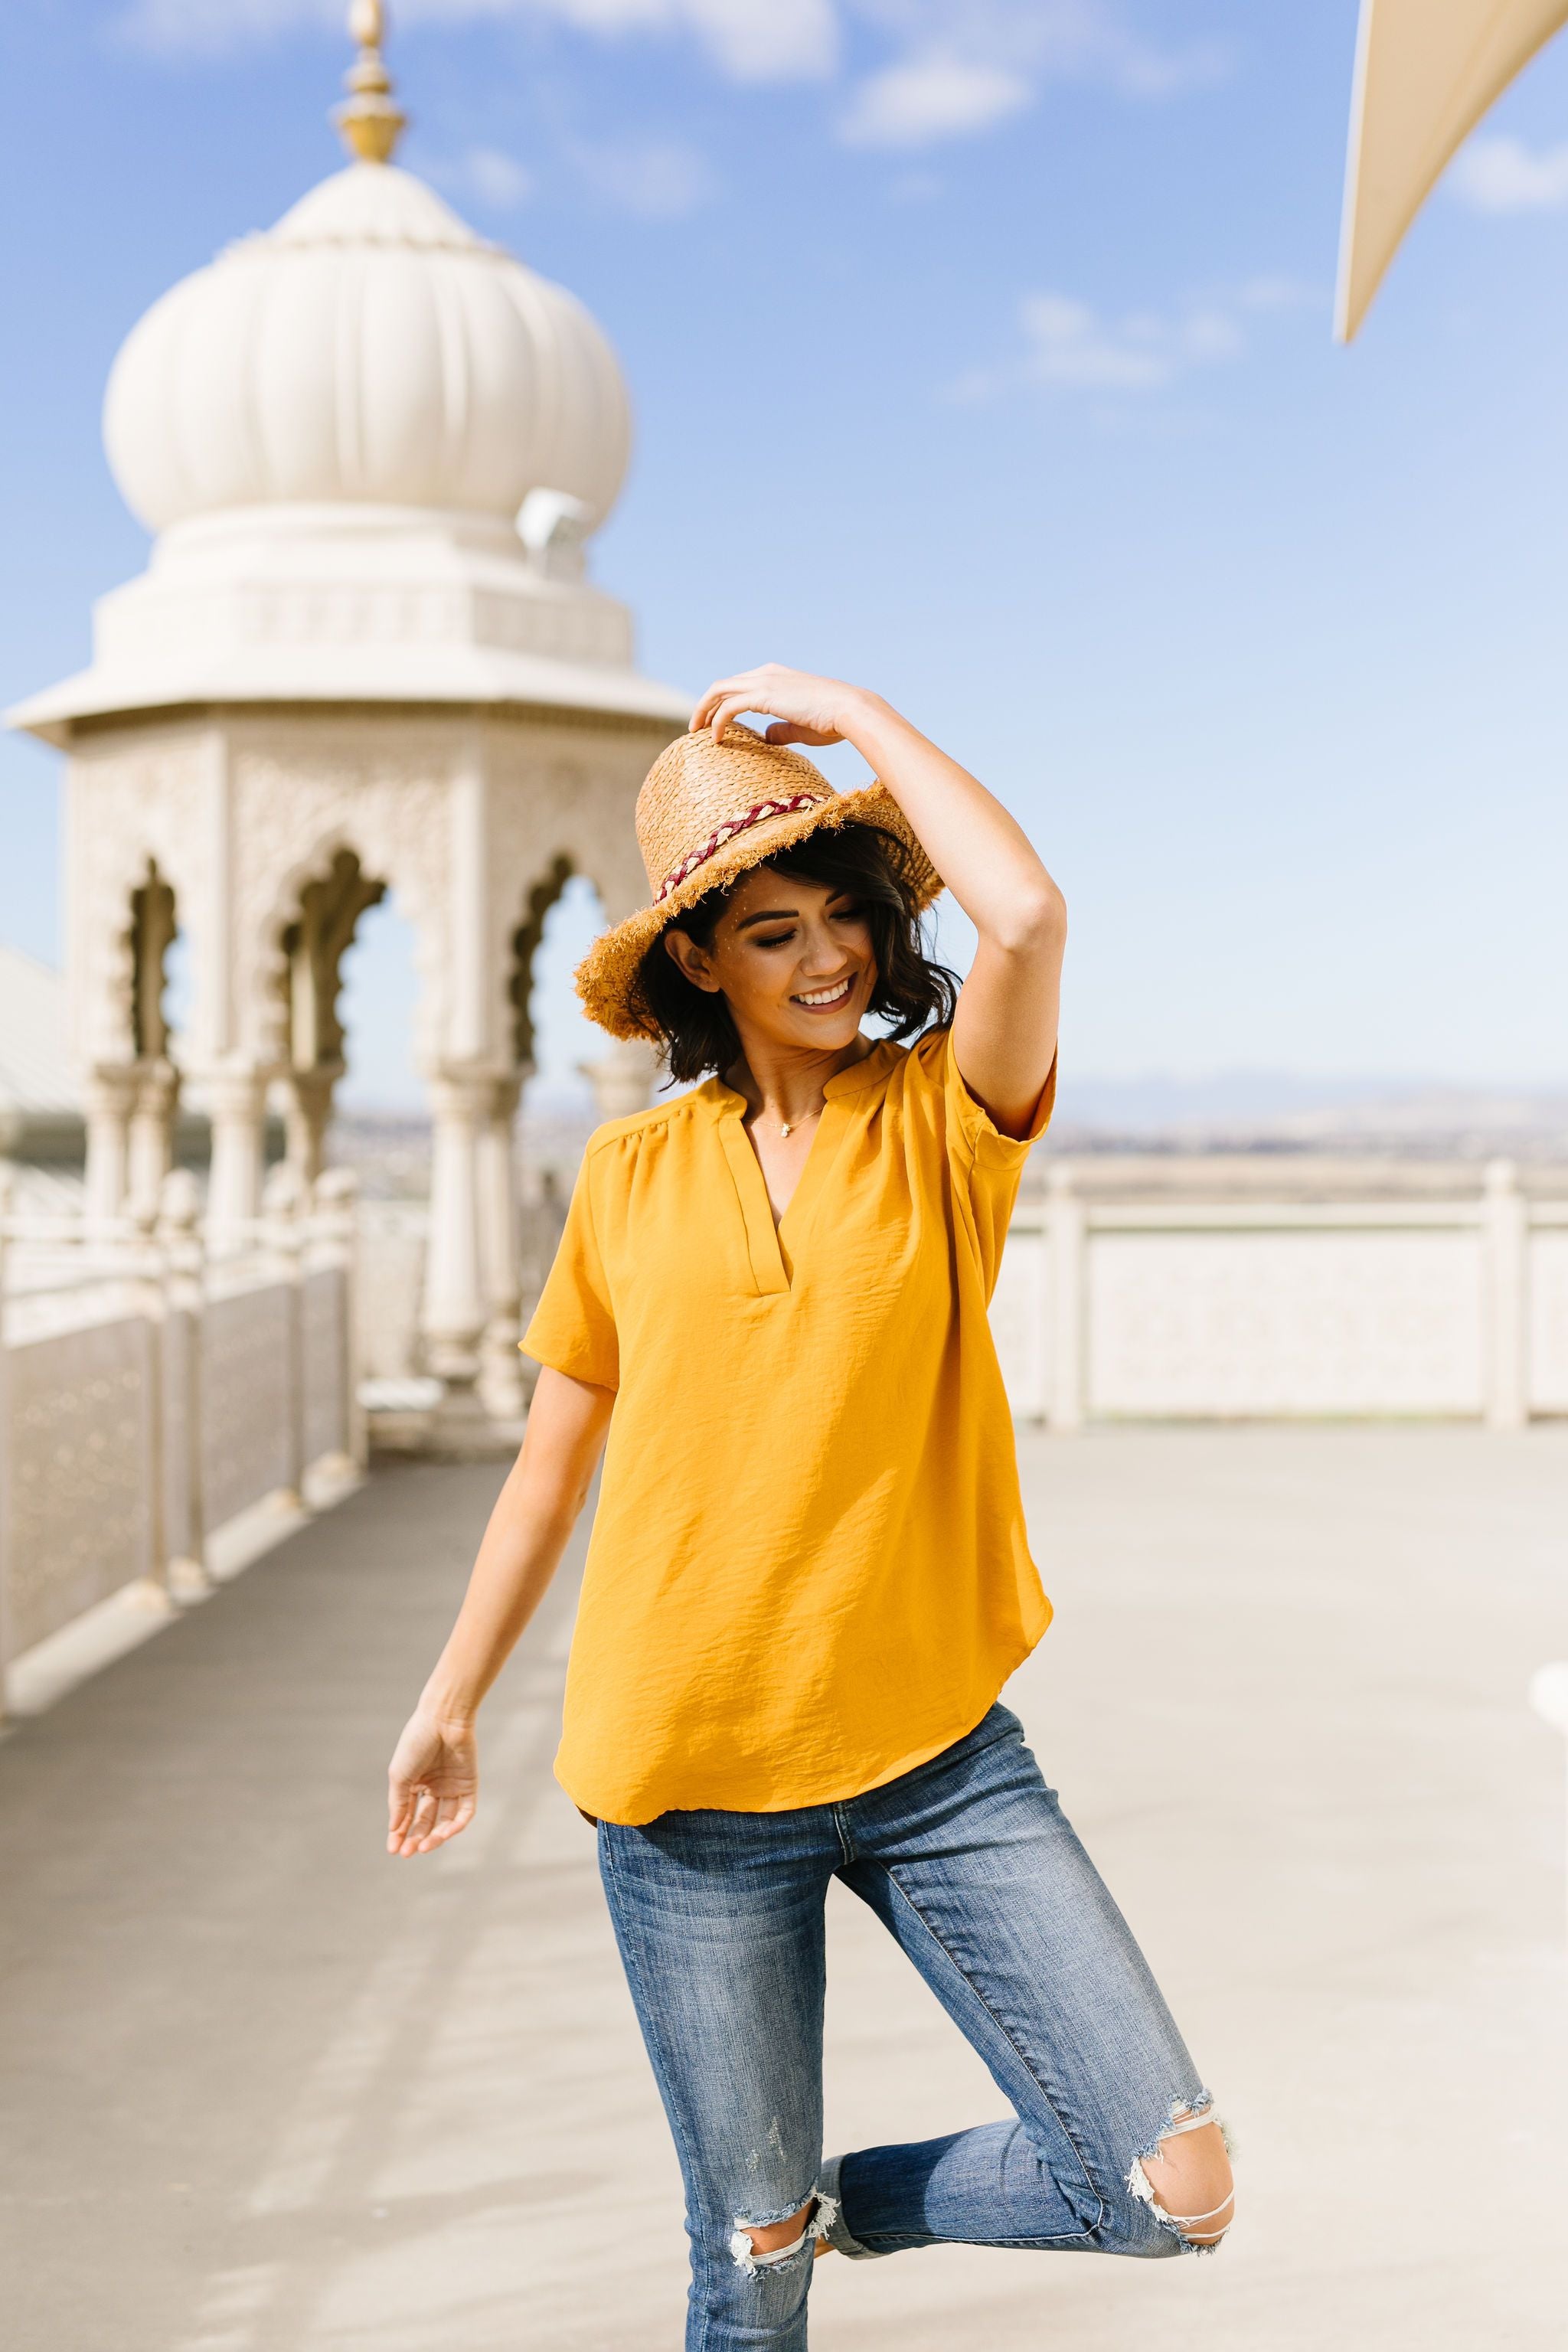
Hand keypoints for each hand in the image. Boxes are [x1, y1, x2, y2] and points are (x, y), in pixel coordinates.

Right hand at [386, 1708, 477, 1856]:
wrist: (443, 1719)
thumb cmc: (417, 1743)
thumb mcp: (400, 1776)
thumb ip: (399, 1804)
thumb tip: (394, 1831)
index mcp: (414, 1783)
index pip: (407, 1815)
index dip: (400, 1833)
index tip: (393, 1849)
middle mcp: (433, 1787)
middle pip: (425, 1821)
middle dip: (416, 1837)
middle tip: (408, 1852)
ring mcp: (451, 1787)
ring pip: (444, 1820)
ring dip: (435, 1836)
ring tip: (424, 1846)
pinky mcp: (469, 1785)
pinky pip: (464, 1811)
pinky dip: (455, 1825)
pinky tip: (444, 1833)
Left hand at [690, 664, 868, 748]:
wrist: (850, 711)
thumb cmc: (833, 721)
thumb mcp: (801, 727)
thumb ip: (781, 729)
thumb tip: (766, 737)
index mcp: (776, 676)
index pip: (739, 685)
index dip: (722, 703)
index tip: (714, 724)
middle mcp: (766, 673)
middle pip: (723, 685)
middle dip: (705, 705)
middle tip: (696, 727)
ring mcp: (764, 681)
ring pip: (720, 691)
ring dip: (704, 711)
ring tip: (697, 732)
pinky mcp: (764, 694)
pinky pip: (729, 706)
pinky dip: (718, 721)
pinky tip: (716, 739)